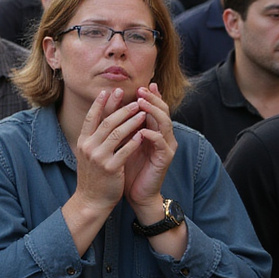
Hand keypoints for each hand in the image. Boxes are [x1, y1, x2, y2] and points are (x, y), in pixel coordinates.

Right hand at [74, 88, 149, 213]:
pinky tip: (144, 133)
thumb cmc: (93, 176)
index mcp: (83, 141)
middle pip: (107, 122)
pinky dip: (135, 140)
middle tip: (134, 99)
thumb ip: (95, 137)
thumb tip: (104, 120)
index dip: (101, 103)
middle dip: (122, 108)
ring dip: (131, 121)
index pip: (91, 117)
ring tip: (142, 112)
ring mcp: (99, 157)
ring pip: (117, 133)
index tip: (110, 91)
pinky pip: (125, 150)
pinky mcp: (111, 168)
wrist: (91, 200)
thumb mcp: (88, 154)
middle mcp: (88, 147)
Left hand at [123, 83, 177, 213]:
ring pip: (165, 123)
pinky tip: (143, 130)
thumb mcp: (123, 143)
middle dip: (152, 99)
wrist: (136, 193)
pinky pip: (161, 143)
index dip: (150, 96)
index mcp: (153, 130)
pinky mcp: (165, 158)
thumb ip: (123, 127)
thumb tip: (113, 107)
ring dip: (153, 112)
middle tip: (141, 89)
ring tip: (141, 103)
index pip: (154, 108)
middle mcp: (162, 136)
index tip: (140, 84)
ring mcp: (165, 146)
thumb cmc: (128, 167)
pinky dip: (153, 135)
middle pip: (162, 111)